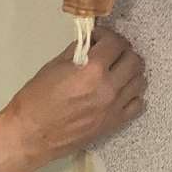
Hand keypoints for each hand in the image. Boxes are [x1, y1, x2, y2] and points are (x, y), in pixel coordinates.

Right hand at [0, 28, 146, 171]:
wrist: (31, 135)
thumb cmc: (35, 100)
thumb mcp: (54, 66)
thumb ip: (78, 52)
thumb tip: (91, 45)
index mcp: (92, 70)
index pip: (115, 43)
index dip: (107, 36)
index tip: (98, 39)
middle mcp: (109, 88)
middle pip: (134, 60)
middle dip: (122, 51)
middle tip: (109, 53)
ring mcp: (114, 107)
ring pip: (140, 81)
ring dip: (130, 72)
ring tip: (116, 72)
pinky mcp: (114, 123)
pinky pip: (138, 104)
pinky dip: (132, 95)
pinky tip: (119, 92)